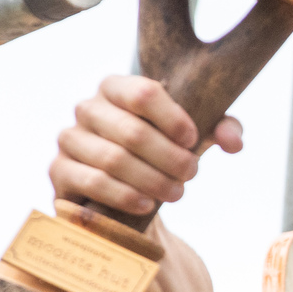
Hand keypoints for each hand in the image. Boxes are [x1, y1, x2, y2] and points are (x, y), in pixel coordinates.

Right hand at [51, 74, 242, 218]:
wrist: (126, 191)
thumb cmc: (162, 152)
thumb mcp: (194, 137)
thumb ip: (220, 128)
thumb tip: (233, 142)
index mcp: (116, 87)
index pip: (144, 93)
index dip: (174, 119)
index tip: (194, 140)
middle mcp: (88, 108)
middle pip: (133, 132)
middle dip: (170, 158)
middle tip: (191, 173)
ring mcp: (69, 139)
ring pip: (114, 160)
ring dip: (152, 180)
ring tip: (177, 192)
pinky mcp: (59, 172)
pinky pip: (93, 183)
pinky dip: (125, 195)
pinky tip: (147, 204)